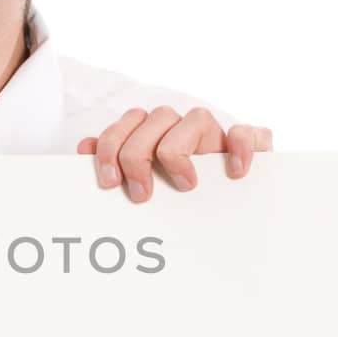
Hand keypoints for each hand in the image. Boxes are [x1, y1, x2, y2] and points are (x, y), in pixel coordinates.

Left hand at [76, 108, 273, 201]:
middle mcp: (184, 127)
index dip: (110, 148)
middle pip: (155, 118)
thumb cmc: (176, 203)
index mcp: (154, 133)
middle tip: (141, 194)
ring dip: (180, 151)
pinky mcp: (253, 143)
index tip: (111, 182)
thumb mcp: (142, 186)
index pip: (125, 123)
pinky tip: (233, 173)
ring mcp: (218, 134)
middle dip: (138, 155)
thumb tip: (84, 148)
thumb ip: (114, 163)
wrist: (231, 219)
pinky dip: (240, 149)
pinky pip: (246, 133)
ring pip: (196, 117)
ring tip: (184, 186)